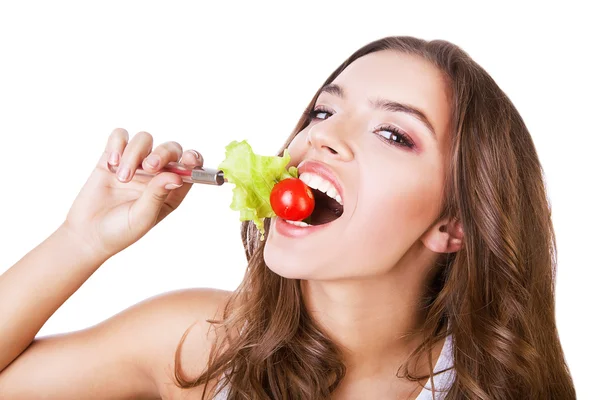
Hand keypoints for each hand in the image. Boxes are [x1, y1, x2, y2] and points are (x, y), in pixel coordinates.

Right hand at [62, 128, 203, 259]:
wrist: (87, 234)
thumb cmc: (120, 231)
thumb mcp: (143, 217)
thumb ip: (158, 195)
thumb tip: (177, 177)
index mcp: (170, 190)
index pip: (189, 167)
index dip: (193, 159)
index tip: (188, 159)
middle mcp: (156, 174)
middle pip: (169, 149)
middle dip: (162, 153)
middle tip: (149, 167)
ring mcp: (135, 164)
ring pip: (144, 140)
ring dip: (134, 154)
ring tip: (122, 177)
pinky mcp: (112, 158)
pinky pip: (120, 136)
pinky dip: (117, 144)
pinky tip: (112, 163)